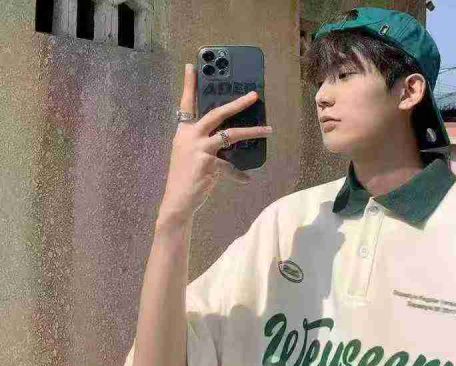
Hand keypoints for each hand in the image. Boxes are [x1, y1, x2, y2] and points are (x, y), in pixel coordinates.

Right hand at [159, 63, 273, 220]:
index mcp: (184, 131)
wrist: (178, 200)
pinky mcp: (209, 164)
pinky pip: (231, 167)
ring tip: (269, 130)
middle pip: (217, 114)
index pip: (186, 104)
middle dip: (237, 103)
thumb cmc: (185, 178)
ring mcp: (200, 149)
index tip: (192, 66)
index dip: (189, 85)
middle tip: (253, 96)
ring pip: (231, 135)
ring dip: (252, 132)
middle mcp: (191, 136)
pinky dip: (239, 174)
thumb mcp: (189, 155)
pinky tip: (246, 180)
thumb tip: (226, 140)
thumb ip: (204, 144)